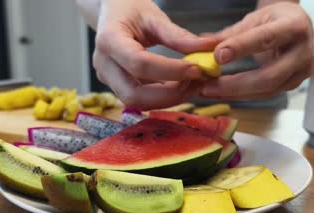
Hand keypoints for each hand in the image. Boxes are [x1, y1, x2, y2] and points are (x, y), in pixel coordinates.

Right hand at [93, 0, 217, 108]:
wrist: (112, 11)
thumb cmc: (130, 9)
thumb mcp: (154, 16)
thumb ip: (179, 36)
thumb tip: (209, 48)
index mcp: (109, 40)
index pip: (140, 64)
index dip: (171, 71)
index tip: (197, 69)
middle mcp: (104, 64)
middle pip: (134, 95)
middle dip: (170, 94)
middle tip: (197, 83)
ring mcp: (107, 78)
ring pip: (138, 102)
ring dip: (169, 99)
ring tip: (193, 84)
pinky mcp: (117, 86)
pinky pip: (141, 99)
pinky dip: (164, 96)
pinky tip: (181, 86)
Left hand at [199, 2, 313, 100]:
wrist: (298, 26)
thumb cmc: (276, 19)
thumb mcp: (255, 19)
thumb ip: (231, 34)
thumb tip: (204, 45)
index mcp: (294, 27)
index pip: (266, 39)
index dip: (241, 48)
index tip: (218, 56)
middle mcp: (302, 52)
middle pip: (269, 76)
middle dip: (235, 84)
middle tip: (208, 87)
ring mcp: (300, 72)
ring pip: (266, 90)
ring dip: (234, 94)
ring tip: (209, 91)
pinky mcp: (293, 85)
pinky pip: (265, 94)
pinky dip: (241, 95)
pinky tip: (222, 93)